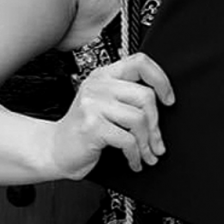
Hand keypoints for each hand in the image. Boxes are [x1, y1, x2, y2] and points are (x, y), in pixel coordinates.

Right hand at [52, 53, 174, 178]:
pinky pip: (128, 139)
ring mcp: (93, 104)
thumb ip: (127, 97)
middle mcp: (98, 85)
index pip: (140, 62)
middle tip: (157, 142)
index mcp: (104, 75)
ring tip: (147, 154)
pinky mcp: (92, 126)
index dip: (161, 79)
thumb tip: (164, 105)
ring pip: (139, 119)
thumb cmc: (83, 130)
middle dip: (156, 124)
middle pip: (145, 96)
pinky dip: (135, 154)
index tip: (168, 99)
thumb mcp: (104, 105)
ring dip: (147, 143)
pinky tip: (134, 161)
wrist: (54, 150)